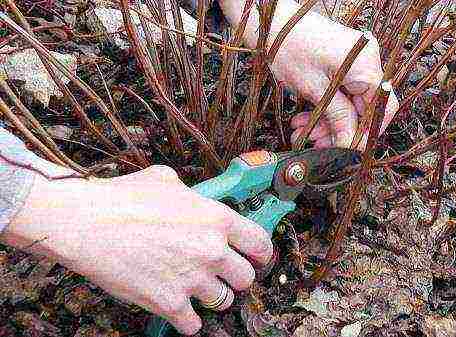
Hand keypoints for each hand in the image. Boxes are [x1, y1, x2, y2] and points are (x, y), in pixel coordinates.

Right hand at [2, 166, 272, 334]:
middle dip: (236, 276)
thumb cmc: (121, 198)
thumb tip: (194, 198)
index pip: (260, 243)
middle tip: (221, 273)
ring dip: (213, 296)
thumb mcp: (166, 180)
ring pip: (224, 301)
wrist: (85, 223)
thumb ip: (191, 194)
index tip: (256, 256)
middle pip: (246, 278)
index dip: (260, 252)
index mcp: (217, 219)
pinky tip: (179, 307)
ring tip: (197, 288)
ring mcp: (192, 279)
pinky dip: (188, 319)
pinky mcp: (169, 303)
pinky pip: (194, 325)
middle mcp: (212, 251)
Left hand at [219, 0, 399, 148]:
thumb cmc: (289, 48)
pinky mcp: (343, 63)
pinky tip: (305, 120)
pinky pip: (341, 92)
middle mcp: (366, 61)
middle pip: (364, 107)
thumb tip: (351, 144)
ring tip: (303, 133)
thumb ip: (338, 117)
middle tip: (317, 144)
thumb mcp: (314, 89)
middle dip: (340, 129)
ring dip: (328, 122)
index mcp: (365, 64)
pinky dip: (325, 108)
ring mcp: (356, 61)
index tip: (350, 150)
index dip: (368, 132)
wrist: (272, 23)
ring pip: (350, 103)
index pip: (383, 107)